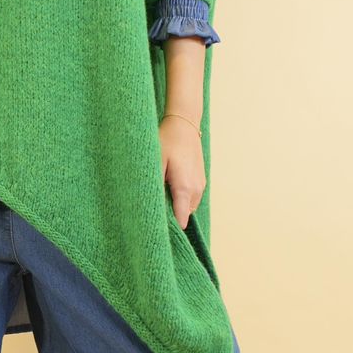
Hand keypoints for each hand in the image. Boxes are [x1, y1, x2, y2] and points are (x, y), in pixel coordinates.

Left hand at [158, 115, 204, 230]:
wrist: (184, 124)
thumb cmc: (167, 141)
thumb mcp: (156, 163)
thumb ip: (154, 188)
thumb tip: (151, 207)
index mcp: (185, 189)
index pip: (180, 220)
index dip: (169, 228)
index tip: (155, 228)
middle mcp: (196, 190)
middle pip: (183, 215)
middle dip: (171, 215)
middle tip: (153, 207)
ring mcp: (201, 185)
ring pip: (188, 207)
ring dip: (176, 205)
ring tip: (161, 194)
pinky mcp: (201, 180)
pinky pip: (191, 197)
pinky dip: (181, 197)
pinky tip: (169, 185)